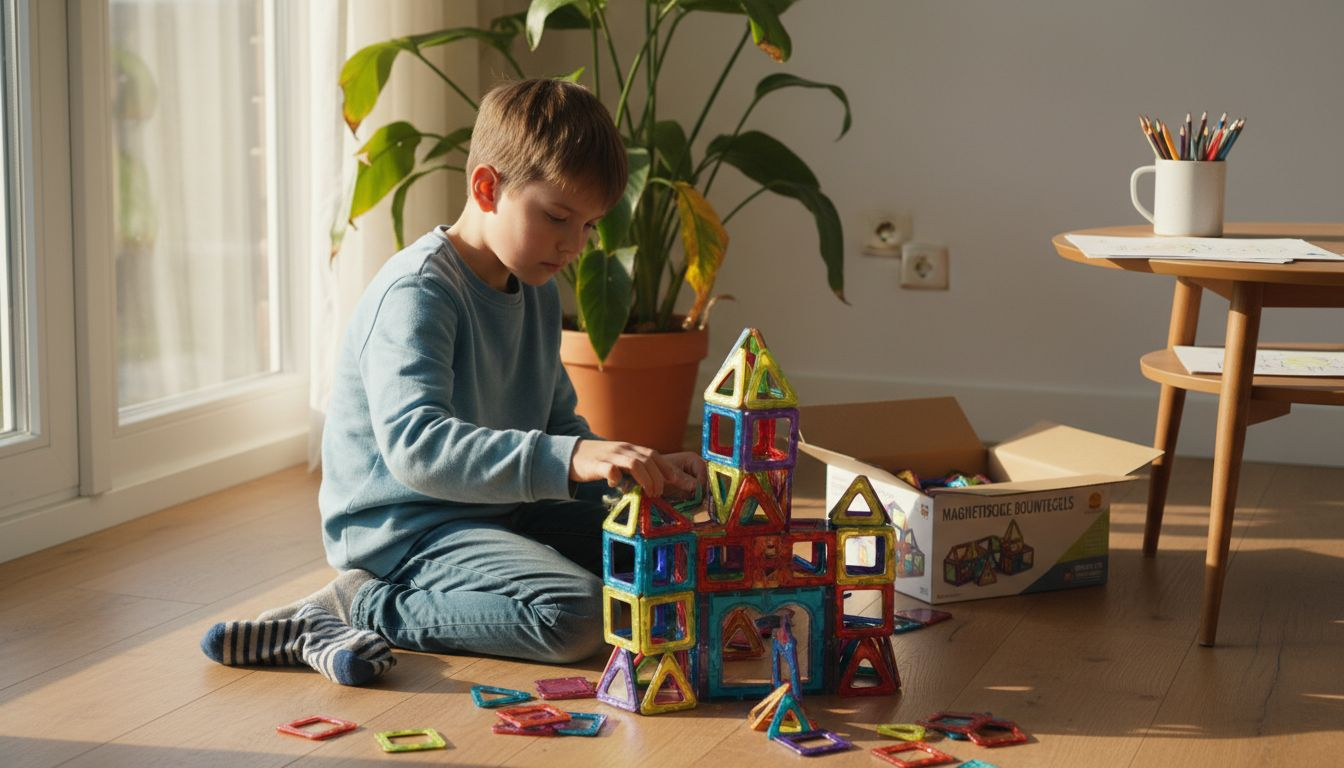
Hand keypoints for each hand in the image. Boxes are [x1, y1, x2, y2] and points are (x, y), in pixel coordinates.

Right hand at [569, 441, 703, 497]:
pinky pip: (610, 469)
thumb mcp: (620, 461)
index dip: (669, 469)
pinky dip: (617, 477)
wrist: (572, 454)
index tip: (681, 483)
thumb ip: (636, 470)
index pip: (654, 455)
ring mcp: (610, 455)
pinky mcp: (596, 464)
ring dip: (646, 480)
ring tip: (649, 493)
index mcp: (630, 449)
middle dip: (659, 478)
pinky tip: (618, 486)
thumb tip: (656, 485)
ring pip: (634, 463)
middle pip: (648, 460)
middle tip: (660, 494)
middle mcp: (623, 449)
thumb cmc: (599, 461)